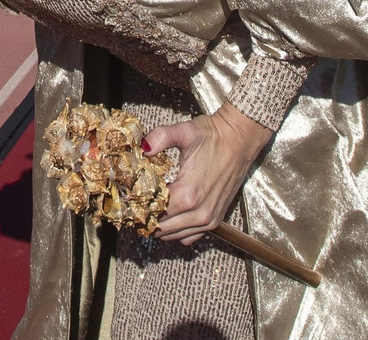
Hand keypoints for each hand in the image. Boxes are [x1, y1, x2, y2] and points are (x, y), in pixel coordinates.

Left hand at [145, 103, 272, 244]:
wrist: (240, 139)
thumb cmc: (213, 136)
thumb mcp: (184, 132)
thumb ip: (159, 138)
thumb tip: (142, 148)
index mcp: (188, 194)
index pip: (153, 214)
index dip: (138, 208)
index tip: (128, 200)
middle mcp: (199, 212)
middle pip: (161, 229)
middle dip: (146, 220)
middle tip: (133, 207)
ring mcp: (209, 219)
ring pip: (174, 235)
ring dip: (160, 227)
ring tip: (148, 212)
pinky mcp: (216, 220)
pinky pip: (190, 237)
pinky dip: (177, 232)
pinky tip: (169, 217)